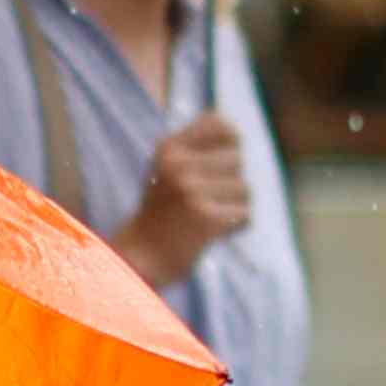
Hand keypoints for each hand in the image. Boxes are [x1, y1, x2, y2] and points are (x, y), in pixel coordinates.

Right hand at [114, 115, 260, 285]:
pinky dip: (235, 227)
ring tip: (207, 218)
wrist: (140, 259)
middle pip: (237, 160)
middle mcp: (177, 164)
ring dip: (233, 207)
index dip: (231, 143)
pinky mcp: (205, 217)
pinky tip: (211, 233)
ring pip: (244, 189)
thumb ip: (196, 147)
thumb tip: (235, 131)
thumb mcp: (167, 169)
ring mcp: (190, 190)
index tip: (223, 162)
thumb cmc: (160, 214)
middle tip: (205, 202)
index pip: (221, 125)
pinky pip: (244, 214)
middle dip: (230, 183)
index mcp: (168, 148)